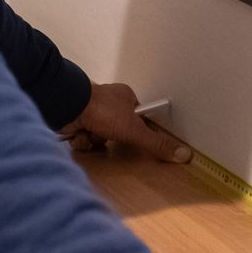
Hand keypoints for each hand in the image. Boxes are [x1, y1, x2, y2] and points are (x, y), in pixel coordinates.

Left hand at [58, 82, 189, 162]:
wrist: (68, 107)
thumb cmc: (103, 111)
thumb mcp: (134, 130)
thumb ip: (157, 144)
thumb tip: (183, 155)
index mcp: (125, 97)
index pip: (139, 118)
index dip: (137, 132)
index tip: (134, 139)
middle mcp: (108, 103)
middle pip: (119, 131)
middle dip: (112, 139)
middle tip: (109, 137)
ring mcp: (91, 112)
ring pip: (100, 138)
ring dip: (95, 141)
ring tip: (91, 133)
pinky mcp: (77, 122)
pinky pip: (84, 139)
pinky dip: (82, 141)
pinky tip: (79, 134)